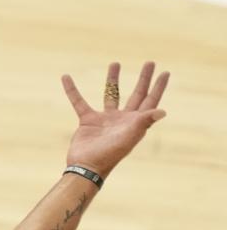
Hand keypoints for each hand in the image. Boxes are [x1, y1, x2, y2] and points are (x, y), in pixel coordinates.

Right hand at [61, 61, 168, 176]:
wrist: (86, 166)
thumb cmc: (109, 154)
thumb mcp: (128, 137)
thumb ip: (143, 122)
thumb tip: (163, 111)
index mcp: (135, 123)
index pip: (150, 101)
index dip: (158, 87)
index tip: (164, 72)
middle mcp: (123, 119)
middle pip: (136, 95)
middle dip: (143, 79)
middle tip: (150, 63)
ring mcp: (105, 119)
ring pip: (111, 94)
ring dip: (113, 80)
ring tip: (115, 63)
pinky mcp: (87, 120)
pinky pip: (79, 101)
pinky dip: (72, 90)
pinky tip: (66, 77)